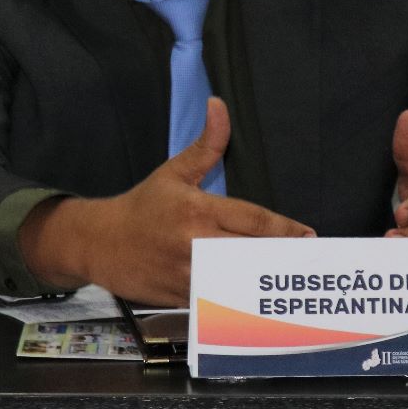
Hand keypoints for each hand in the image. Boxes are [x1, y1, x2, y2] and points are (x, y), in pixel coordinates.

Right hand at [20, 97, 314, 305]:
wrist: (99, 243)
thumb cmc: (142, 207)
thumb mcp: (173, 172)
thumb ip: (206, 145)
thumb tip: (220, 106)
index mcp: (196, 210)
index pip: (252, 219)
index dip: (284, 229)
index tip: (306, 234)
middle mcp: (194, 243)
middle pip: (251, 252)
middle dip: (280, 256)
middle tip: (308, 258)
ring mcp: (188, 274)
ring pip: (237, 280)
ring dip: (263, 280)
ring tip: (290, 279)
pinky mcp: (181, 297)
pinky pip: (217, 299)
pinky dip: (237, 301)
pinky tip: (259, 303)